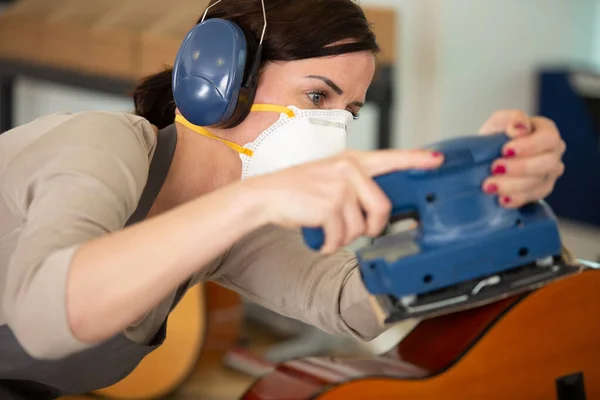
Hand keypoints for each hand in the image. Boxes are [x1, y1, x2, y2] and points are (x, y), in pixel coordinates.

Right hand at [245, 149, 443, 253]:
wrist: (267, 195)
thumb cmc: (298, 189)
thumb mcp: (330, 176)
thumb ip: (356, 185)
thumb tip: (378, 208)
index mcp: (353, 161)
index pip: (392, 158)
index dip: (417, 160)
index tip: (437, 161)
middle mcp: (349, 170)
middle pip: (383, 208)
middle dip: (371, 228)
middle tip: (356, 231)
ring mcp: (340, 187)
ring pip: (360, 227)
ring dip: (343, 238)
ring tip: (327, 231)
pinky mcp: (329, 205)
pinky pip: (341, 236)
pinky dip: (329, 245)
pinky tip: (320, 239)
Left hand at [478, 110, 565, 207]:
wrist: (484, 159)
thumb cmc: (495, 137)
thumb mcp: (498, 122)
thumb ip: (511, 119)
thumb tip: (519, 128)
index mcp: (546, 131)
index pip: (548, 138)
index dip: (529, 146)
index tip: (505, 150)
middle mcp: (553, 152)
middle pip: (547, 163)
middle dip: (520, 167)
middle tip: (494, 169)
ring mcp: (549, 174)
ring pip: (538, 183)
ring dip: (512, 185)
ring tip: (489, 185)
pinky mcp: (539, 191)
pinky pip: (532, 198)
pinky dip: (515, 199)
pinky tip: (500, 199)